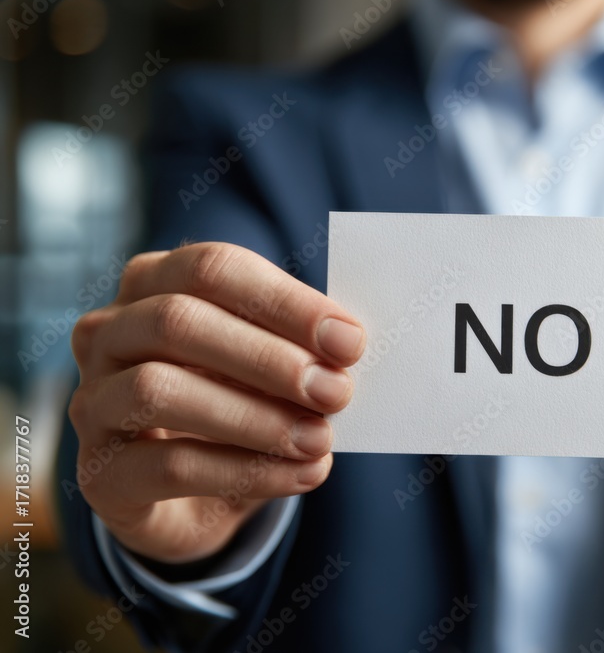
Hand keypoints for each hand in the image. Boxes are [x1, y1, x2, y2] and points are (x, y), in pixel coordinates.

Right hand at [68, 243, 364, 562]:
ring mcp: (93, 401)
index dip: (285, 302)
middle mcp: (109, 333)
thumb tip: (346, 344)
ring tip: (320, 439)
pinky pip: (168, 466)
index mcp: (152, 283)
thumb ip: (299, 346)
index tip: (349, 342)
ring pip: (159, 391)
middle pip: (177, 321)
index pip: (212, 269)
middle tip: (337, 392)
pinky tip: (302, 474)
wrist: (194, 495)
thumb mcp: (268, 365)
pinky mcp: (99, 472)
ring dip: (254, 417)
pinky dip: (246, 471)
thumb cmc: (236, 401)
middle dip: (268, 358)